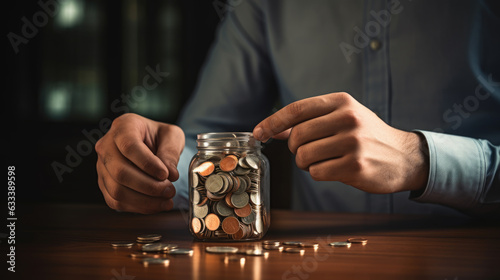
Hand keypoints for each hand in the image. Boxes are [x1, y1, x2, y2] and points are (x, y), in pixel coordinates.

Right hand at [95, 113, 184, 213]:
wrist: (151, 144)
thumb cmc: (159, 137)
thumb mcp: (172, 136)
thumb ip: (171, 152)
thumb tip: (170, 174)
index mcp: (123, 126)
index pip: (129, 146)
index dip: (147, 164)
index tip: (166, 174)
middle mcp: (107, 145)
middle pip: (120, 171)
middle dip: (149, 186)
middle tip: (170, 190)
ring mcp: (102, 166)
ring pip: (117, 190)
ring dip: (145, 200)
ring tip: (166, 200)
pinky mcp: (104, 184)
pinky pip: (116, 201)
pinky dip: (138, 207)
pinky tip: (155, 205)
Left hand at [253, 92, 428, 193]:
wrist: (404, 157)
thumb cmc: (367, 136)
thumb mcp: (342, 118)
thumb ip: (309, 121)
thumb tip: (273, 128)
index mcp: (341, 102)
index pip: (296, 109)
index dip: (272, 122)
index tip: (258, 133)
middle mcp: (348, 118)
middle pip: (297, 136)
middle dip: (295, 149)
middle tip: (305, 152)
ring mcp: (353, 142)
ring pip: (304, 156)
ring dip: (306, 163)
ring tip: (322, 161)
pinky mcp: (356, 166)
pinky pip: (317, 173)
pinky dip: (318, 174)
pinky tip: (334, 169)